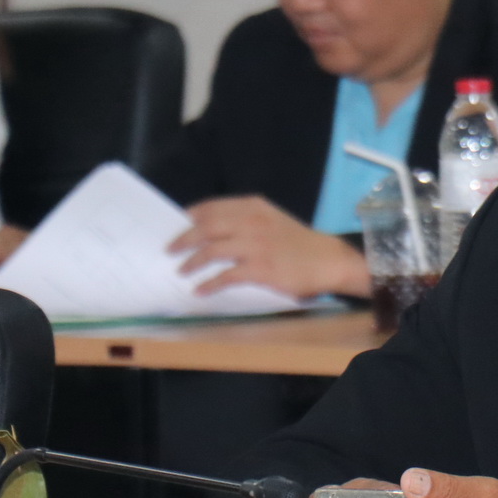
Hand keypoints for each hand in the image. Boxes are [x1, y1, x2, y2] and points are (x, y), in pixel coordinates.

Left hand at [172, 196, 370, 298]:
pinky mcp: (260, 269)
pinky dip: (209, 284)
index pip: (213, 207)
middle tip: (170, 249)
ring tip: (181, 271)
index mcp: (254, 207)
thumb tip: (211, 229)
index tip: (179, 224)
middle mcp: (252, 222)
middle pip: (206, 227)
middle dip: (184, 238)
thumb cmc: (298, 242)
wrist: (328, 260)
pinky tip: (200, 290)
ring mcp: (255, 246)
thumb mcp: (272, 219)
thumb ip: (245, 219)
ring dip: (192, 261)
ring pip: (212, 250)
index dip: (192, 216)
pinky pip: (226, 276)